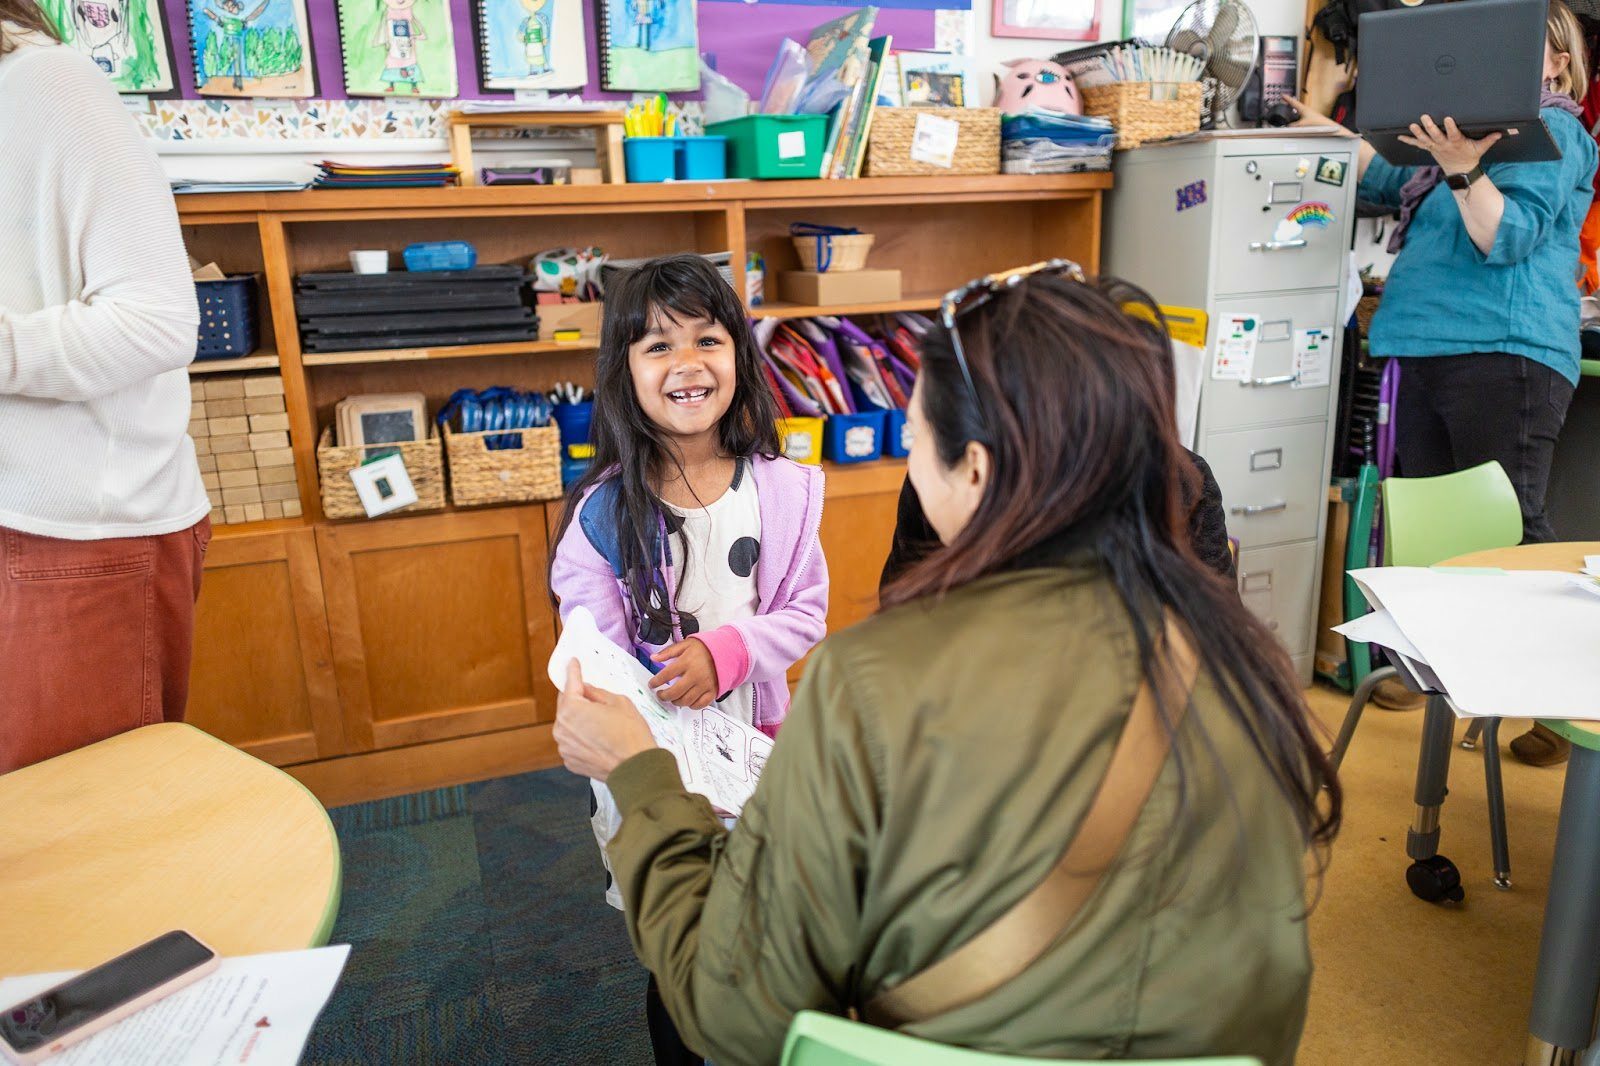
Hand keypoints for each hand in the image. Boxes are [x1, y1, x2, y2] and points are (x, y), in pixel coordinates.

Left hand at [554, 660, 654, 781]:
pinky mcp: (570, 761)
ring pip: (569, 725)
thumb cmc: (630, 735)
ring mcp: (564, 747)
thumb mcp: (619, 702)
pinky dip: (581, 737)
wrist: (636, 769)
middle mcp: (561, 728)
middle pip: (566, 705)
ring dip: (579, 719)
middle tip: (593, 696)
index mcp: (571, 710)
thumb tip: (586, 690)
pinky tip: (599, 738)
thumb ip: (597, 693)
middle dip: (577, 698)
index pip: (570, 684)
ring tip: (601, 723)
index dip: (573, 671)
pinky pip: (573, 741)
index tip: (572, 663)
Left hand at [650, 639, 718, 707]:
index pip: (666, 675)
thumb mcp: (685, 644)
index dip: (656, 682)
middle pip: (675, 692)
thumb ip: (668, 652)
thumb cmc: (704, 648)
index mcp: (687, 661)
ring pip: (686, 701)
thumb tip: (653, 658)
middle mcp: (695, 675)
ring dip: (675, 701)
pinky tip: (687, 701)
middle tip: (660, 694)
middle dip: (663, 696)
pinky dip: (691, 705)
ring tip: (672, 698)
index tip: (651, 685)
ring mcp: (705, 685)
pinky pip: (700, 704)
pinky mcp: (712, 691)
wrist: (726, 651)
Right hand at [1280, 95, 1341, 130]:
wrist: (1325, 126)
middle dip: (1289, 103)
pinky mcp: (1310, 117)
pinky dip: (1296, 115)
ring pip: (1298, 109)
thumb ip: (1293, 126)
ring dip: (1293, 109)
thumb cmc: (1316, 123)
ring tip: (1288, 109)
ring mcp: (1308, 113)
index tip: (1282, 95)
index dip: (1287, 98)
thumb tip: (1288, 126)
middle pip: (1295, 104)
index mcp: (1303, 108)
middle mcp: (1305, 109)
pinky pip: (1300, 115)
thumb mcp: (1301, 125)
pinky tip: (1295, 119)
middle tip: (1284, 100)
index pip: (1293, 102)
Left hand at [1400, 116, 1500, 175]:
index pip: (1453, 134)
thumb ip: (1489, 139)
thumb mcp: (1480, 148)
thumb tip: (1501, 132)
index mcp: (1456, 143)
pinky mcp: (1429, 148)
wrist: (1459, 171)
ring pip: (1425, 139)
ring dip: (1417, 133)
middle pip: (1435, 135)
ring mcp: (1435, 147)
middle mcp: (1444, 145)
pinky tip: (1400, 136)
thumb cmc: (1470, 156)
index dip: (1450, 127)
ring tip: (1411, 125)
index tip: (1447, 118)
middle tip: (1424, 117)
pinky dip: (1409, 140)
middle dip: (1429, 127)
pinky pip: (1417, 144)